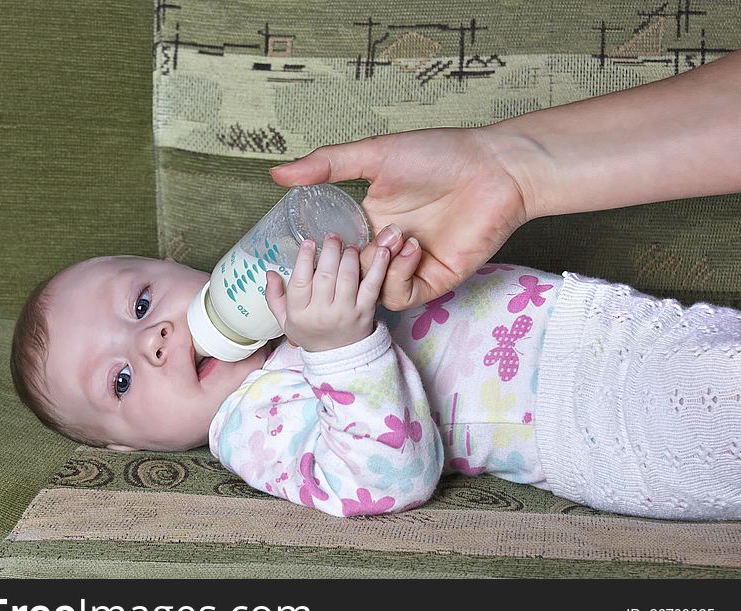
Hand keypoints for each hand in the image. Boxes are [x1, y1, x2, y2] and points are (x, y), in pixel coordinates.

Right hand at [264, 233, 390, 352]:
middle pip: (325, 276)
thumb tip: (269, 272)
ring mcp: (345, 313)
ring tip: (349, 245)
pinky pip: (372, 286)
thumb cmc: (310, 333)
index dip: (304, 259)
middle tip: (333, 237)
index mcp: (300, 314)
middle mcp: (322, 313)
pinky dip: (378, 267)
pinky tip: (382, 252)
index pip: (300, 282)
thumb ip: (274, 296)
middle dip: (330, 251)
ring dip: (349, 256)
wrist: (338, 358)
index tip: (309, 242)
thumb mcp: (285, 320)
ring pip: (347, 277)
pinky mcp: (365, 312)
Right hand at [270, 128, 530, 309]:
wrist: (493, 167)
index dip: (320, 251)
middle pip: (348, 275)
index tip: (309, 243)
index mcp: (368, 220)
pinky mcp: (433, 280)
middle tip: (352, 242)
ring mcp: (408, 266)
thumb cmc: (439, 155)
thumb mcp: (374, 155)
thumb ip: (326, 165)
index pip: (333, 249)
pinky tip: (410, 247)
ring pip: (371, 290)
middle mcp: (386, 246)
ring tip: (392, 236)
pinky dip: (397, 277)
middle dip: (346, 264)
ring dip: (375, 268)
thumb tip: (278, 175)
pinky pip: (400, 296)